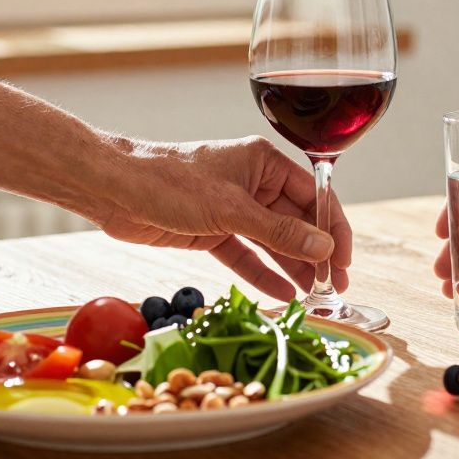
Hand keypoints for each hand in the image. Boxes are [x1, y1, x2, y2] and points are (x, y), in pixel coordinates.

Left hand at [90, 135, 350, 300]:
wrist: (114, 188)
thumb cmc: (170, 181)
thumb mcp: (231, 209)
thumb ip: (279, 232)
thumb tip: (323, 248)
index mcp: (264, 162)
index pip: (314, 196)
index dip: (334, 229)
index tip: (344, 260)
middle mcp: (253, 183)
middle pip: (296, 221)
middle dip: (316, 253)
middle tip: (334, 286)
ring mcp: (233, 208)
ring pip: (273, 241)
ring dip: (293, 267)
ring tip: (314, 296)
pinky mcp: (212, 230)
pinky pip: (246, 254)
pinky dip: (263, 273)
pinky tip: (283, 292)